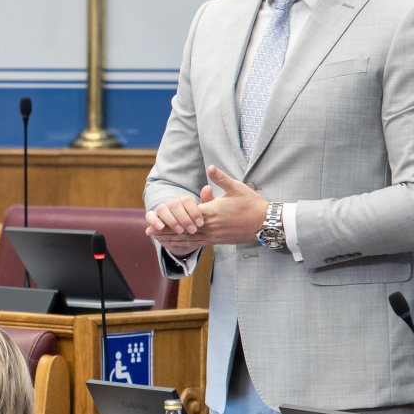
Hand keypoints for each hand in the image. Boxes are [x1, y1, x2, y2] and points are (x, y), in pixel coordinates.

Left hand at [145, 167, 269, 250]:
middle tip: (149, 231)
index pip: (186, 215)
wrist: (264, 223)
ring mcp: (213, 236)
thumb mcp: (237, 187)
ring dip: (172, 239)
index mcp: (211, 212)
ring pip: (188, 239)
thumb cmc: (251, 203)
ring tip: (158, 240)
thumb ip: (221, 178)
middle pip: (182, 229)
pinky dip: (185, 245)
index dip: (170, 217)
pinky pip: (197, 245)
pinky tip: (176, 246)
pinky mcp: (217, 241)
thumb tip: (210, 167)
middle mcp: (209, 226)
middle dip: (165, 230)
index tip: (157, 216)